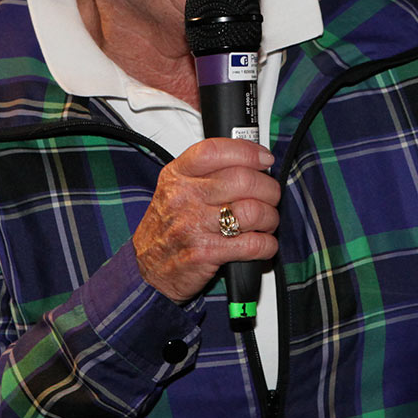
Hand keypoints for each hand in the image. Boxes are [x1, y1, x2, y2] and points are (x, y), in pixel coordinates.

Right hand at [132, 138, 279, 302]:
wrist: (147, 267)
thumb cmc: (168, 225)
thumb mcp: (176, 187)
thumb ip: (208, 171)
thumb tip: (253, 159)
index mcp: (177, 175)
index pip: (215, 150)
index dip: (248, 152)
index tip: (265, 159)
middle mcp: (184, 197)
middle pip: (244, 180)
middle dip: (269, 189)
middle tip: (271, 196)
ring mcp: (193, 225)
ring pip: (253, 211)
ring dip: (270, 217)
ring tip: (266, 221)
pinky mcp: (205, 253)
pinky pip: (252, 244)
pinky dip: (267, 244)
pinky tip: (263, 243)